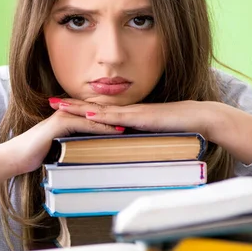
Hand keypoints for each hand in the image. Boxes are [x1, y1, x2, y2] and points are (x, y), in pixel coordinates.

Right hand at [7, 103, 119, 174]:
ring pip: (93, 118)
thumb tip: (83, 155)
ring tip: (130, 126)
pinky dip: (99, 128)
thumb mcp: (57, 151)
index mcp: (66, 120)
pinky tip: (112, 132)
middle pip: (96, 115)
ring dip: (112, 122)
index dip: (109, 121)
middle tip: (136, 123)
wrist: (15, 156)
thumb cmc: (33, 155)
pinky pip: (84, 125)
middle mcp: (66, 115)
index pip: (92, 118)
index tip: (127, 125)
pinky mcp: (59, 125)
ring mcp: (63, 118)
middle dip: (115, 119)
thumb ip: (70, 148)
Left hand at [50, 98, 218, 138]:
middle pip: (94, 107)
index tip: (61, 106)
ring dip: (78, 107)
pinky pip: (118, 117)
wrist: (201, 117)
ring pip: (100, 110)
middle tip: (50, 101)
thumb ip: (139, 139)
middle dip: (71, 104)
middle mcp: (127, 111)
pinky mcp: (142, 117)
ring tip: (59, 105)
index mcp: (128, 115)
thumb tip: (126, 149)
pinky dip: (101, 117)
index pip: (99, 111)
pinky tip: (86, 115)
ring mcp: (133, 112)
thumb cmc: (180, 127)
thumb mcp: (153, 135)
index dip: (79, 108)